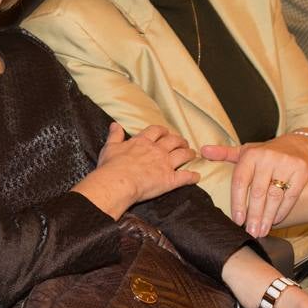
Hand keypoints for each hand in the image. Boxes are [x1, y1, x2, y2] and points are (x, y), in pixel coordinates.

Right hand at [74, 123, 198, 217]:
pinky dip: (193, 176)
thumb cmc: (111, 166)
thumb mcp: (110, 147)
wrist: (118, 182)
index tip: (165, 133)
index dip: (163, 131)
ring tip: (192, 154)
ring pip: (183, 155)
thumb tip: (115, 125)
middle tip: (182, 142)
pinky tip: (197, 176)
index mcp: (142, 142)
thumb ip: (115, 136)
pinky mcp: (170, 179)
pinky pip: (186, 176)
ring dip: (189, 153)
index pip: (156, 131)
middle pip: (173, 140)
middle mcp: (156, 150)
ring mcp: (165, 164)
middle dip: (180, 140)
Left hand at [201, 133, 307, 237]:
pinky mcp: (301, 171)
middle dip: (254, 215)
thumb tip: (203, 151)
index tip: (237, 220)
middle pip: (258, 192)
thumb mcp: (246, 150)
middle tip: (251, 232)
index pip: (241, 181)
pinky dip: (283, 210)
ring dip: (268, 216)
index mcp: (251, 154)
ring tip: (262, 231)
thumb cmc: (267, 151)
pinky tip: (276, 220)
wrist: (299, 143)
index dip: (238, 202)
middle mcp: (268, 158)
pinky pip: (291, 195)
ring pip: (275, 196)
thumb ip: (224, 153)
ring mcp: (286, 165)